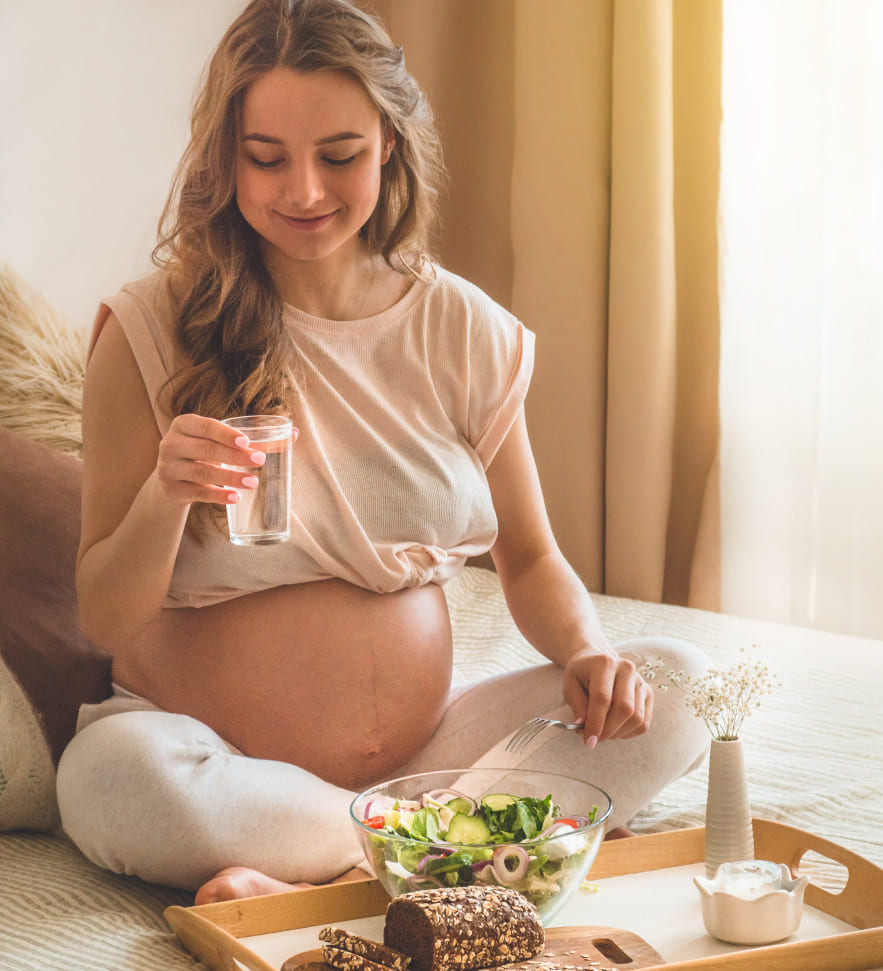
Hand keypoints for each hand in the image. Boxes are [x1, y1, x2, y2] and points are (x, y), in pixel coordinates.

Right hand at [154, 413, 277, 505]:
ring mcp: (168, 467)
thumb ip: (254, 438)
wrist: (174, 479)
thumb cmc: (205, 453)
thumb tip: (295, 434)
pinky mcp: (171, 489)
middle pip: (205, 449)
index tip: (247, 441)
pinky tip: (235, 497)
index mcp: (184, 424)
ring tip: (253, 482)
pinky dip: (218, 496)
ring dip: (230, 477)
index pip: (205, 426)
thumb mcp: (221, 442)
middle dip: (234, 456)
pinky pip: (197, 493)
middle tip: (260, 460)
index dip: (225, 434)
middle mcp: (171, 443)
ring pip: (202, 472)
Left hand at [562, 650, 653, 747]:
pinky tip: (615, 728)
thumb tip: (584, 727)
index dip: (596, 722)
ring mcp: (640, 681)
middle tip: (594, 738)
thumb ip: (578, 706)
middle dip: (608, 730)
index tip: (588, 741)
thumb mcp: (570, 686)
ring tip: (603, 731)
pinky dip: (629, 732)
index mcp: (604, 663)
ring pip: (637, 718)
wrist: (596, 661)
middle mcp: (626, 669)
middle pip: (624, 708)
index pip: (603, 697)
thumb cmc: (581, 675)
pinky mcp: (648, 693)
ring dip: (618, 733)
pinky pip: (644, 722)